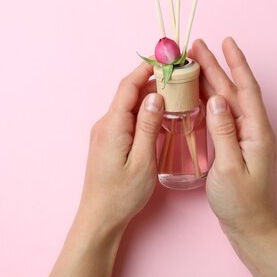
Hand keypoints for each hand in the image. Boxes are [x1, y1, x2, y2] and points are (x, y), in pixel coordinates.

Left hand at [77, 61, 163, 234]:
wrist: (100, 216)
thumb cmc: (122, 194)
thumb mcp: (143, 161)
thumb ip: (148, 126)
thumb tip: (155, 96)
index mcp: (112, 126)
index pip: (127, 86)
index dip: (146, 70)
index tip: (165, 60)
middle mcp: (105, 124)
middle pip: (127, 93)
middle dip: (151, 82)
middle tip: (177, 78)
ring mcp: (104, 133)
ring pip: (127, 105)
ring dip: (148, 97)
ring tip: (173, 95)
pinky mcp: (107, 141)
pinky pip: (125, 118)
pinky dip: (142, 112)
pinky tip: (159, 117)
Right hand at [191, 37, 276, 237]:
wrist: (249, 226)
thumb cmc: (240, 202)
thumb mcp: (229, 168)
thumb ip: (222, 132)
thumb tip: (215, 100)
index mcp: (256, 132)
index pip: (246, 89)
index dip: (236, 64)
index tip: (226, 42)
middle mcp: (252, 129)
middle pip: (232, 90)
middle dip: (216, 66)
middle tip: (197, 46)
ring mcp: (243, 135)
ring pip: (225, 99)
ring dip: (210, 79)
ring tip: (193, 62)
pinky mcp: (234, 143)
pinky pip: (219, 113)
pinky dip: (207, 98)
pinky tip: (196, 91)